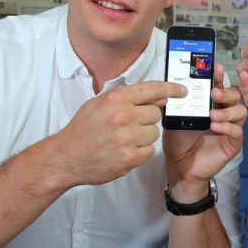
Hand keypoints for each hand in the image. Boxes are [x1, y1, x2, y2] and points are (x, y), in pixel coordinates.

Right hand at [51, 81, 187, 187]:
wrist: (66, 157)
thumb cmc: (83, 130)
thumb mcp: (100, 103)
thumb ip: (129, 98)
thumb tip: (159, 97)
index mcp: (116, 99)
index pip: (152, 89)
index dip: (171, 88)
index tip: (182, 90)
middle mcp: (123, 117)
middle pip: (155, 114)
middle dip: (145, 119)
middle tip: (128, 125)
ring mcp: (127, 139)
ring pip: (154, 133)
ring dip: (143, 136)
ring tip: (123, 139)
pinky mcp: (130, 158)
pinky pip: (149, 151)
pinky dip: (140, 152)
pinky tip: (124, 151)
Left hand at [163, 64, 246, 200]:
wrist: (179, 166)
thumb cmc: (178, 140)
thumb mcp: (176, 117)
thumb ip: (181, 102)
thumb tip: (177, 84)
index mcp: (211, 103)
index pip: (220, 85)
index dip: (220, 76)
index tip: (216, 68)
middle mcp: (223, 112)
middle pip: (236, 95)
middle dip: (228, 91)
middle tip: (215, 93)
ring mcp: (230, 127)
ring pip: (240, 112)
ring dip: (228, 111)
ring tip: (212, 115)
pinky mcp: (233, 143)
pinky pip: (237, 132)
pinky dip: (227, 127)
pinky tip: (216, 127)